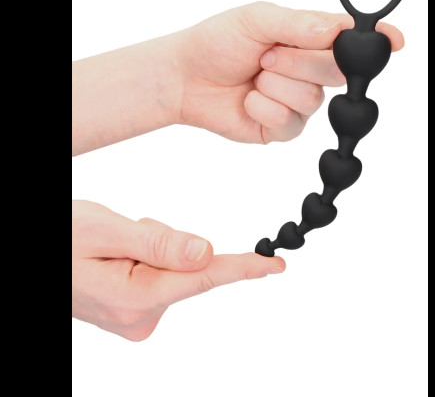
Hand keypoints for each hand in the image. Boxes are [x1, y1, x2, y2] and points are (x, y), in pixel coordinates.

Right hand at [72, 200, 284, 340]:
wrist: (43, 252)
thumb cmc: (61, 238)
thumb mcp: (104, 230)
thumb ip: (157, 243)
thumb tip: (206, 253)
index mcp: (135, 298)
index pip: (203, 279)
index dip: (242, 269)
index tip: (274, 266)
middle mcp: (139, 318)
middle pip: (186, 268)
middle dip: (166, 242)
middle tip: (124, 234)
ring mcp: (136, 319)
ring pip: (173, 269)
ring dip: (153, 248)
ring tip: (113, 246)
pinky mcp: (135, 313)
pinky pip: (160, 276)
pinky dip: (147, 258)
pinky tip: (117, 257)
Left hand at [176, 1, 403, 143]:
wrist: (186, 77)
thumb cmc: (218, 42)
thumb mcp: (257, 19)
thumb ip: (299, 23)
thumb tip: (340, 29)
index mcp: (309, 40)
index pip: (351, 41)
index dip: (375, 41)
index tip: (395, 42)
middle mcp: (310, 72)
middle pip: (336, 70)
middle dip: (296, 60)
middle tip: (266, 56)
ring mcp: (298, 103)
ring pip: (312, 98)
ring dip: (275, 84)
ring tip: (254, 76)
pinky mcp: (282, 129)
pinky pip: (289, 122)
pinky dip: (262, 108)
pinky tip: (248, 100)